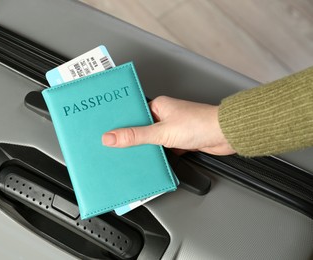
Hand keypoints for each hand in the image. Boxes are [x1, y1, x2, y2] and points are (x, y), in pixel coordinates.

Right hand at [102, 96, 234, 155]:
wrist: (226, 135)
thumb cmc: (201, 124)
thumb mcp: (162, 132)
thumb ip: (135, 136)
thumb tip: (112, 137)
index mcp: (158, 106)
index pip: (132, 114)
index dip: (119, 124)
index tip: (107, 132)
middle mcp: (165, 116)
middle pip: (141, 129)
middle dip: (131, 139)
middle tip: (115, 148)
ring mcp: (172, 129)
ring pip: (151, 140)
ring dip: (145, 149)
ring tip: (130, 156)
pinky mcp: (180, 141)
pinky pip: (162, 149)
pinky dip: (157, 155)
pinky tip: (149, 161)